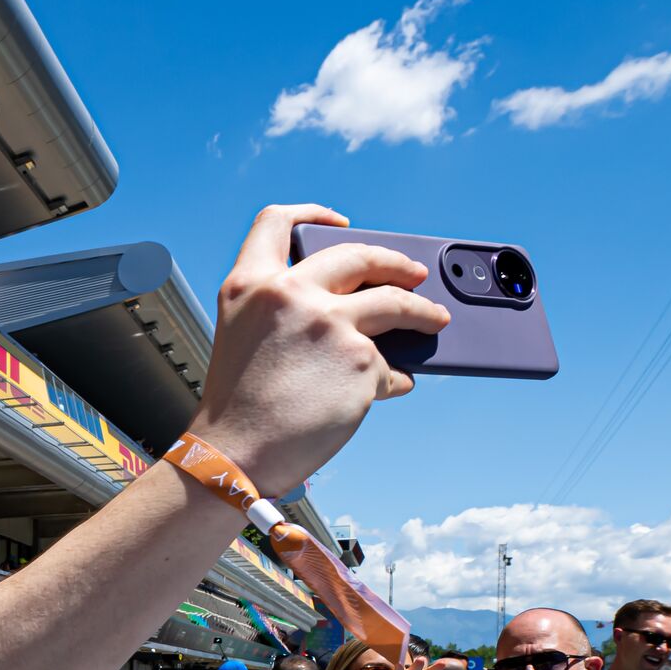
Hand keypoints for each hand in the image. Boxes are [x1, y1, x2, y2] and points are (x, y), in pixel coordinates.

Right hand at [187, 205, 449, 493]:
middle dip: (394, 262)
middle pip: (356, 255)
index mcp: (249, 285)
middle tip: (412, 274)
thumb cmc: (239, 407)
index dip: (312, 214)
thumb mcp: (245, 338)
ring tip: (435, 319)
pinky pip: (391, 364)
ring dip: (422, 310)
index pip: (276, 222)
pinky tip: (393, 385)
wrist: (235, 456)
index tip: (339, 222)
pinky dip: (395, 376)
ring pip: (394, 302)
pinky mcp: (361, 359)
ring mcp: (328, 323)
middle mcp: (289, 293)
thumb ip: (285, 311)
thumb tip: (358, 305)